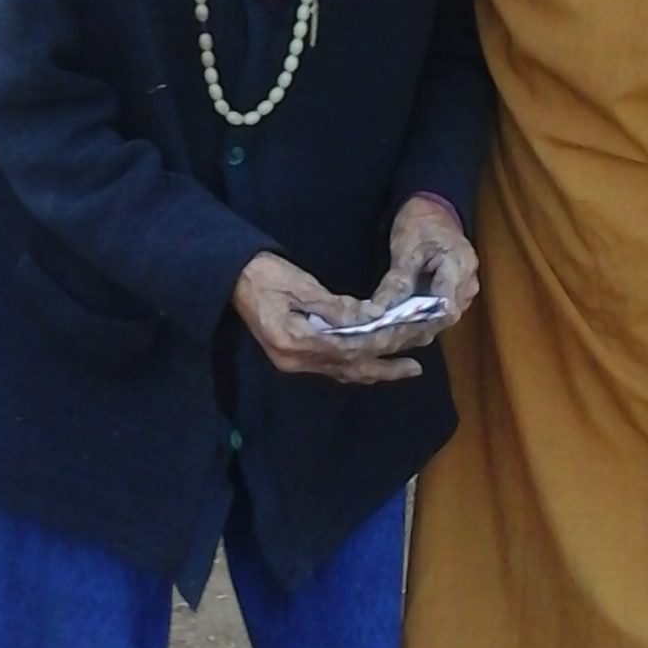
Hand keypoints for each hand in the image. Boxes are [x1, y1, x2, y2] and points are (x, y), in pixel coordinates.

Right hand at [233, 252, 434, 384]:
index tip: (405, 337)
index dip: (380, 344)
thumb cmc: (264, 275)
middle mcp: (295, 360)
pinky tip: (371, 365)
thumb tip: (370, 318)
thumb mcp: (301, 284)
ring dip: (374, 370)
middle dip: (385, 368)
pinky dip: (355, 366)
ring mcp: (292, 362)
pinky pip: (331, 367)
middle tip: (416, 367)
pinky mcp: (292, 357)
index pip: (349, 349)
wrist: (231, 278)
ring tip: (404, 369)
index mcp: (295, 341)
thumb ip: (335, 306)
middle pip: (349, 368)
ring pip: (342, 372)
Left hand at [365, 195, 478, 328]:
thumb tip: (378, 312)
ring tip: (387, 333)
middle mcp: (468, 285)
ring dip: (415, 329)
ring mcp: (465, 293)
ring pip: (441, 322)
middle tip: (382, 335)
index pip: (445, 308)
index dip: (419, 322)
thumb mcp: (405, 250)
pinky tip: (398, 326)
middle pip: (444, 320)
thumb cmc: (421, 226)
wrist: (433, 213)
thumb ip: (396, 284)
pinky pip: (439, 318)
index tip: (393, 328)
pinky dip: (419, 323)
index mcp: (459, 267)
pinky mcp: (456, 299)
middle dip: (413, 329)